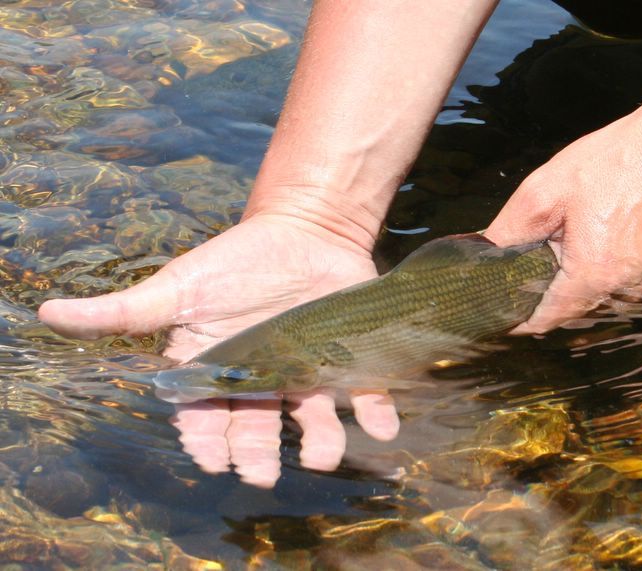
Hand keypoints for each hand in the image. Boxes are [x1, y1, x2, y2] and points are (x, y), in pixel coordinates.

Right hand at [39, 214, 399, 486]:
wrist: (305, 228)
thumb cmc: (237, 260)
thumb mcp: (180, 285)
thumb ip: (126, 311)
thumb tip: (49, 313)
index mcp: (219, 368)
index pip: (206, 416)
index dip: (207, 440)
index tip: (211, 459)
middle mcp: (264, 380)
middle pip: (258, 426)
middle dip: (259, 453)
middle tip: (262, 474)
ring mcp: (309, 373)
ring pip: (312, 418)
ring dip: (321, 440)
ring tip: (322, 453)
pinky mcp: (350, 359)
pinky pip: (365, 394)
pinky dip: (377, 412)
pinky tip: (384, 425)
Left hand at [485, 85, 641, 332]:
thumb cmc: (623, 159)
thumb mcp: (548, 189)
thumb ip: (511, 230)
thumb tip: (485, 254)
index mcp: (594, 277)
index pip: (547, 320)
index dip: (520, 317)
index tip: (505, 310)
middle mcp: (633, 289)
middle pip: (580, 305)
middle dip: (557, 288)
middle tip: (543, 257)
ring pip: (613, 291)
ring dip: (594, 274)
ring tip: (589, 232)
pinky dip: (626, 261)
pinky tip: (623, 226)